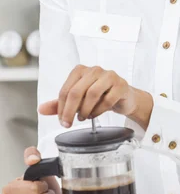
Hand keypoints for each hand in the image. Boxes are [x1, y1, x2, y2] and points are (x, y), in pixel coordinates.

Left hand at [39, 65, 153, 129]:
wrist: (124, 97)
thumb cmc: (100, 96)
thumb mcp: (78, 100)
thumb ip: (59, 104)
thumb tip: (41, 109)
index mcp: (81, 70)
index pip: (66, 89)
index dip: (61, 108)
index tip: (62, 121)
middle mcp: (94, 70)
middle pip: (77, 91)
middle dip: (70, 110)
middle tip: (68, 123)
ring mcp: (109, 76)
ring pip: (92, 93)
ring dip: (85, 110)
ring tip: (83, 117)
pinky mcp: (121, 85)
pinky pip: (107, 99)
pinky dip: (99, 111)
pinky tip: (95, 114)